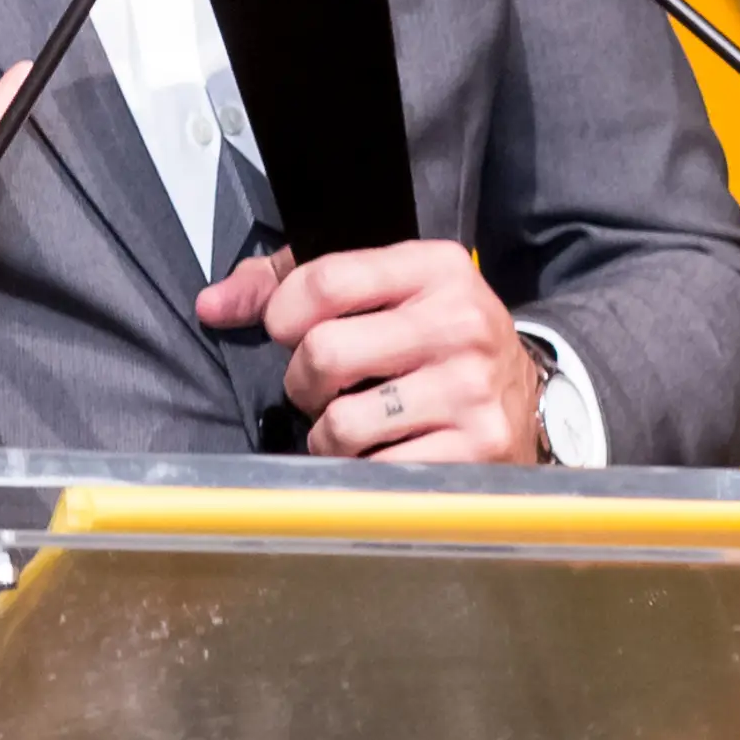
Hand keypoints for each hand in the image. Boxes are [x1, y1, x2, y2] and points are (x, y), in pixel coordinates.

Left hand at [196, 239, 540, 464]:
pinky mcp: (477, 450)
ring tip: (353, 423)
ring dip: (328, 434)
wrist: (527, 397)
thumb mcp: (383, 289)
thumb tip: (213, 306)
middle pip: (324, 352)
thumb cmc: (435, 340)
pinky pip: (377, 472)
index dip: (282, 312)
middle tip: (320, 388)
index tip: (285, 331)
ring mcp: (471, 391)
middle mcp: (459, 324)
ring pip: (343, 422)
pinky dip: (363, 470)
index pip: (325, 280)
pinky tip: (383, 452)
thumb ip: (290, 283)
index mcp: (435, 268)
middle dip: (303, 380)